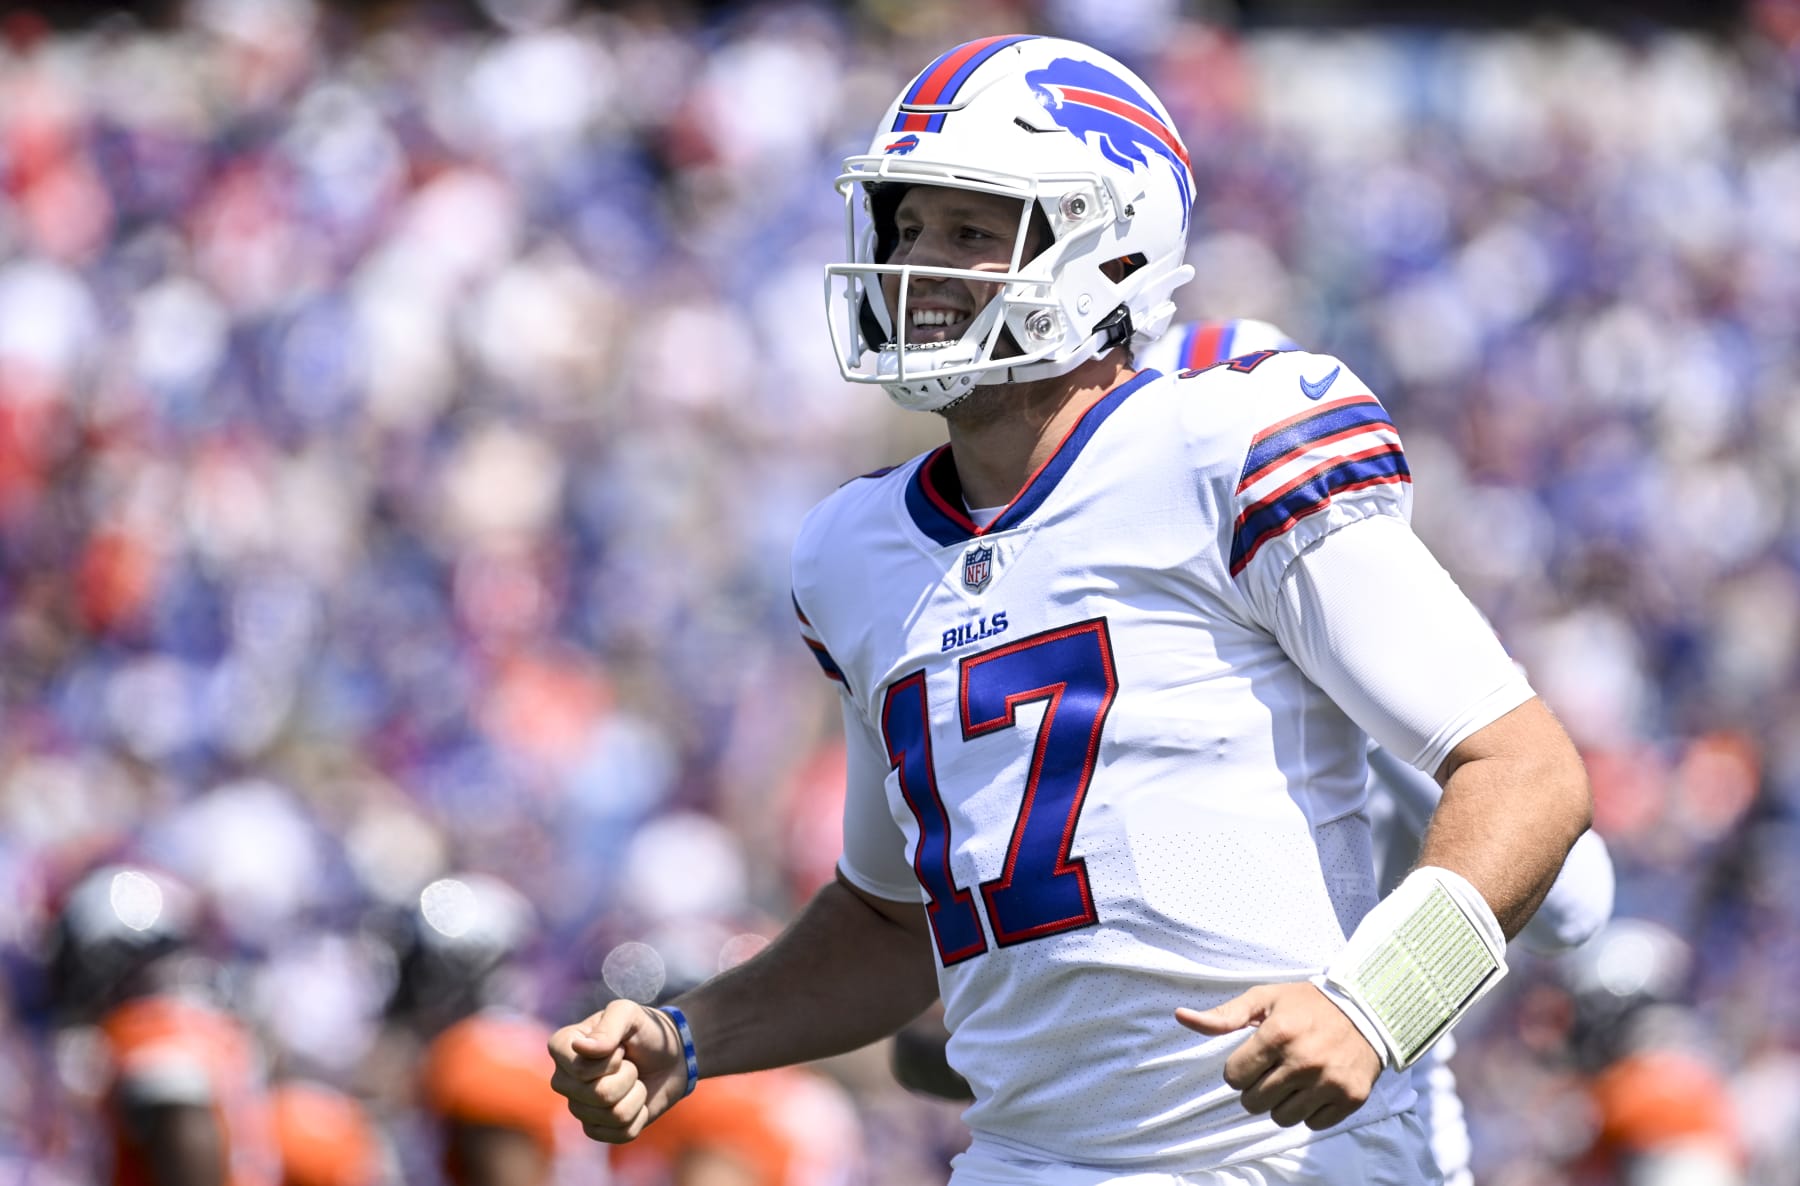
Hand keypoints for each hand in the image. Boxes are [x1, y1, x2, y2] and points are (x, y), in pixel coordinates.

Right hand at [548, 999, 688, 1142]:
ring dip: (636, 1094)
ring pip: (612, 1115)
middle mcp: (563, 1079)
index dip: (610, 1061)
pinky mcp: (597, 1128)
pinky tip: (637, 1100)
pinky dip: (640, 1115)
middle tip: (631, 1063)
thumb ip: (608, 1028)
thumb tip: (579, 1048)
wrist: (670, 1055)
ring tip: (635, 1079)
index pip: (579, 1070)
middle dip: (628, 1076)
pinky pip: (621, 1134)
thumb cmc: (645, 1030)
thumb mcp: (629, 1014)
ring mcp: (578, 1106)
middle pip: (597, 1095)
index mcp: (562, 1047)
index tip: (621, 1047)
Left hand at [1176, 982, 1381, 1130]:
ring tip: (1293, 1079)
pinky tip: (1315, 1087)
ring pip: (1281, 1118)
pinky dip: (1309, 1111)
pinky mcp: (1349, 1099)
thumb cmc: (1306, 1004)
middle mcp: (1303, 1061)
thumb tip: (1180, 1016)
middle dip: (1256, 1088)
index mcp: (1278, 1034)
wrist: (1366, 1011)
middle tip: (1272, 1070)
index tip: (1254, 1058)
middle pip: (1253, 1102)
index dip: (1239, 1069)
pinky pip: (1312, 1124)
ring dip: (1281, 1102)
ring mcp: (1328, 1083)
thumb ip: (1223, 1015)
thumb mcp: (1263, 999)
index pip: (1233, 1077)